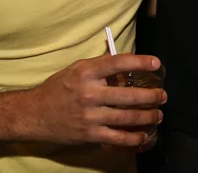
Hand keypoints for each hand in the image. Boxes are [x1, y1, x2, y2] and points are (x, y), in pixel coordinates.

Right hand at [26, 53, 165, 148]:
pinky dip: (133, 137)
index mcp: (86, 72)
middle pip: (128, 94)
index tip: (156, 64)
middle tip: (162, 95)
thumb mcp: (76, 69)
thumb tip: (126, 61)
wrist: (34, 114)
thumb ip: (100, 65)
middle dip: (151, 96)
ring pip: (126, 117)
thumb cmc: (58, 88)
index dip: (139, 62)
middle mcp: (89, 93)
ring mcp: (90, 116)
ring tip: (158, 114)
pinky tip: (143, 134)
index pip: (118, 63)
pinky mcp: (89, 134)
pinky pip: (117, 137)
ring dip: (147, 116)